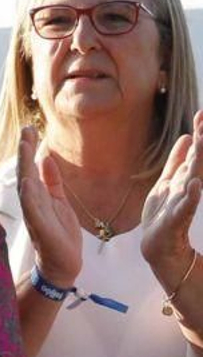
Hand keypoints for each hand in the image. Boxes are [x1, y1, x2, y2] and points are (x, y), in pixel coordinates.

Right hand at [17, 125, 80, 284]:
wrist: (63, 263)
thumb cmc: (60, 234)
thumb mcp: (59, 202)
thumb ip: (52, 181)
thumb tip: (46, 158)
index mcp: (37, 195)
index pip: (30, 167)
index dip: (29, 148)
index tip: (29, 128)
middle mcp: (32, 203)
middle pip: (25, 172)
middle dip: (25, 151)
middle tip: (25, 129)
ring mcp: (35, 215)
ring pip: (27, 187)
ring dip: (25, 167)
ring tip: (25, 147)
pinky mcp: (41, 228)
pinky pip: (33, 211)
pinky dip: (29, 197)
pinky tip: (27, 183)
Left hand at [141, 108, 202, 286]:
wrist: (158, 244)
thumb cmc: (163, 212)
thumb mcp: (167, 181)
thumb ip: (177, 160)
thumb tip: (186, 136)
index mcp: (184, 177)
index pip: (194, 152)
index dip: (198, 132)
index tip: (202, 113)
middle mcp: (187, 187)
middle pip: (196, 160)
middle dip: (201, 141)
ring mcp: (183, 202)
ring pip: (192, 179)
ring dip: (198, 162)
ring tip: (201, 143)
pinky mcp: (176, 219)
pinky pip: (185, 207)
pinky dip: (191, 196)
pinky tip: (195, 184)